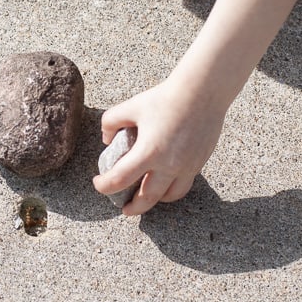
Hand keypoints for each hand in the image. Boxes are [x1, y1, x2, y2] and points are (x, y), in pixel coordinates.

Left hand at [92, 76, 226, 215]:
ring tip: (146, 198)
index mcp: (148, 152)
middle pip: (147, 199)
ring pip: (169, 196)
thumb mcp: (131, 106)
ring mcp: (187, 166)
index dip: (104, 186)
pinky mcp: (199, 163)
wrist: (202, 92)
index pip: (120, 180)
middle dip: (133, 208)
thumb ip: (111, 122)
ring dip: (155, 201)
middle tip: (124, 210)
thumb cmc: (165, 98)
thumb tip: (107, 139)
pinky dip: (172, 189)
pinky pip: (184, 185)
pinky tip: (165, 183)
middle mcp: (169, 165)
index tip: (99, 183)